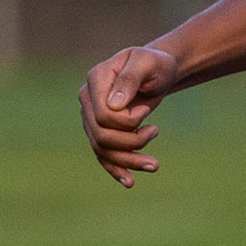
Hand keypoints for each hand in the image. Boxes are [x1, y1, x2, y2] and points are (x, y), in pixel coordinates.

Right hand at [78, 45, 178, 186]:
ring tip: (154, 165)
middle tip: (155, 131)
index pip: (102, 115)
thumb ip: (130, 79)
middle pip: (101, 135)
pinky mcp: (100, 129)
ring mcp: (91, 115)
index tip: (146, 111)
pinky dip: (115, 169)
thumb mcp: (148, 63)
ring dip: (129, 160)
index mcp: (97, 78)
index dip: (126, 121)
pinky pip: (103, 154)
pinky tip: (130, 182)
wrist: (158, 71)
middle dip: (131, 142)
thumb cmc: (155, 64)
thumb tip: (114, 105)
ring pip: (102, 148)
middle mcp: (87, 98)